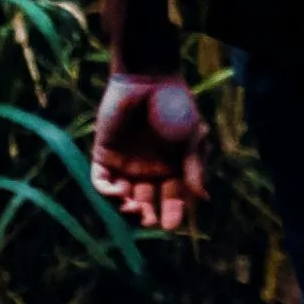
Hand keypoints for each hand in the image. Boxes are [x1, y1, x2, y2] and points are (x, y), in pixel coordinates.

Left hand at [92, 71, 208, 231]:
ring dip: (127, 210)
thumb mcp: (192, 138)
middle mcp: (149, 171)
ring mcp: (125, 165)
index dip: (173, 214)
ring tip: (133, 209)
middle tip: (151, 220)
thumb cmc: (176, 106)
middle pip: (148, 205)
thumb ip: (194, 167)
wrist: (148, 78)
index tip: (173, 224)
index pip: (172, 200)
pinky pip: (102, 182)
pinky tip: (118, 193)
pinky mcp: (104, 155)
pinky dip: (107, 193)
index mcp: (173, 169)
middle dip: (149, 217)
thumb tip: (202, 199)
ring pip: (123, 199)